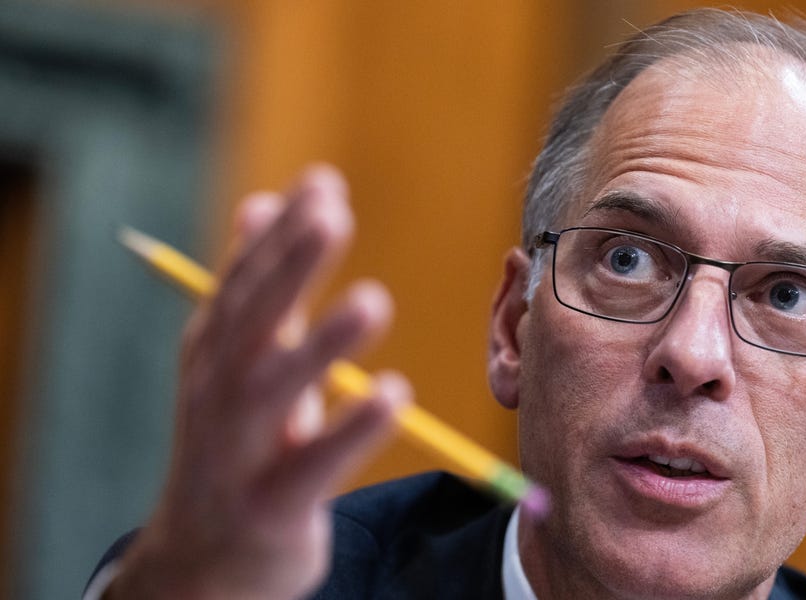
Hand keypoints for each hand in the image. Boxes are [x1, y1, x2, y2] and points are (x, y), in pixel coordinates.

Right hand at [109, 165, 409, 598]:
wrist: (201, 559)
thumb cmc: (235, 442)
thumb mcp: (236, 361)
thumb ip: (255, 285)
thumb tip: (261, 201)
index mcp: (215, 352)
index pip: (245, 282)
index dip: (282, 234)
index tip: (323, 182)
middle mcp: (220, 393)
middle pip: (253, 322)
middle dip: (291, 266)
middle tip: (332, 214)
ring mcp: (240, 451)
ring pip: (277, 390)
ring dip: (322, 344)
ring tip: (371, 301)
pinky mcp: (270, 505)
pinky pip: (313, 465)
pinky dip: (351, 431)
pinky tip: (392, 393)